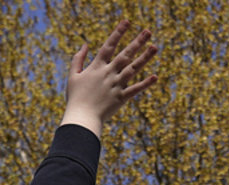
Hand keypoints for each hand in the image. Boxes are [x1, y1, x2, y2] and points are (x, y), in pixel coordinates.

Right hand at [62, 20, 158, 136]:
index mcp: (96, 67)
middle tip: (148, 31)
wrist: (82, 118)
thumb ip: (78, 59)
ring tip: (155, 47)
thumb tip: (85, 45)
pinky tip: (155, 76)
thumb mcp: (73, 76)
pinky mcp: (121, 98)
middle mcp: (108, 73)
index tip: (127, 22)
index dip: (118, 33)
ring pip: (133, 69)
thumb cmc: (76, 98)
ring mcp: (116, 85)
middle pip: (125, 54)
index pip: (109, 45)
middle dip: (137, 42)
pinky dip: (145, 84)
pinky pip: (135, 89)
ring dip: (144, 57)